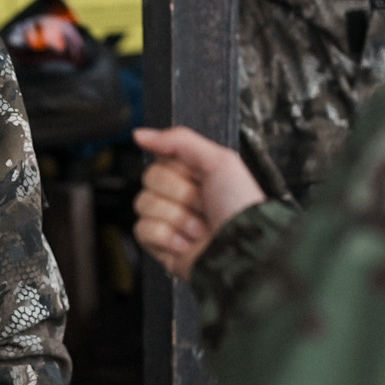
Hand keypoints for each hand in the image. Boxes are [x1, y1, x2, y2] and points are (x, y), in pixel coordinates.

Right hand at [131, 127, 265, 279]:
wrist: (242, 251)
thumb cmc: (241, 208)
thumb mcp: (220, 160)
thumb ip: (179, 140)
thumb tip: (141, 134)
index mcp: (193, 174)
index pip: (161, 158)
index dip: (179, 170)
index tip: (200, 179)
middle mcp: (180, 196)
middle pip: (149, 179)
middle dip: (181, 195)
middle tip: (203, 205)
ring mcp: (169, 220)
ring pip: (144, 204)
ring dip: (177, 218)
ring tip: (199, 228)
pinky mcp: (160, 244)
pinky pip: (142, 230)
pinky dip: (167, 237)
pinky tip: (186, 242)